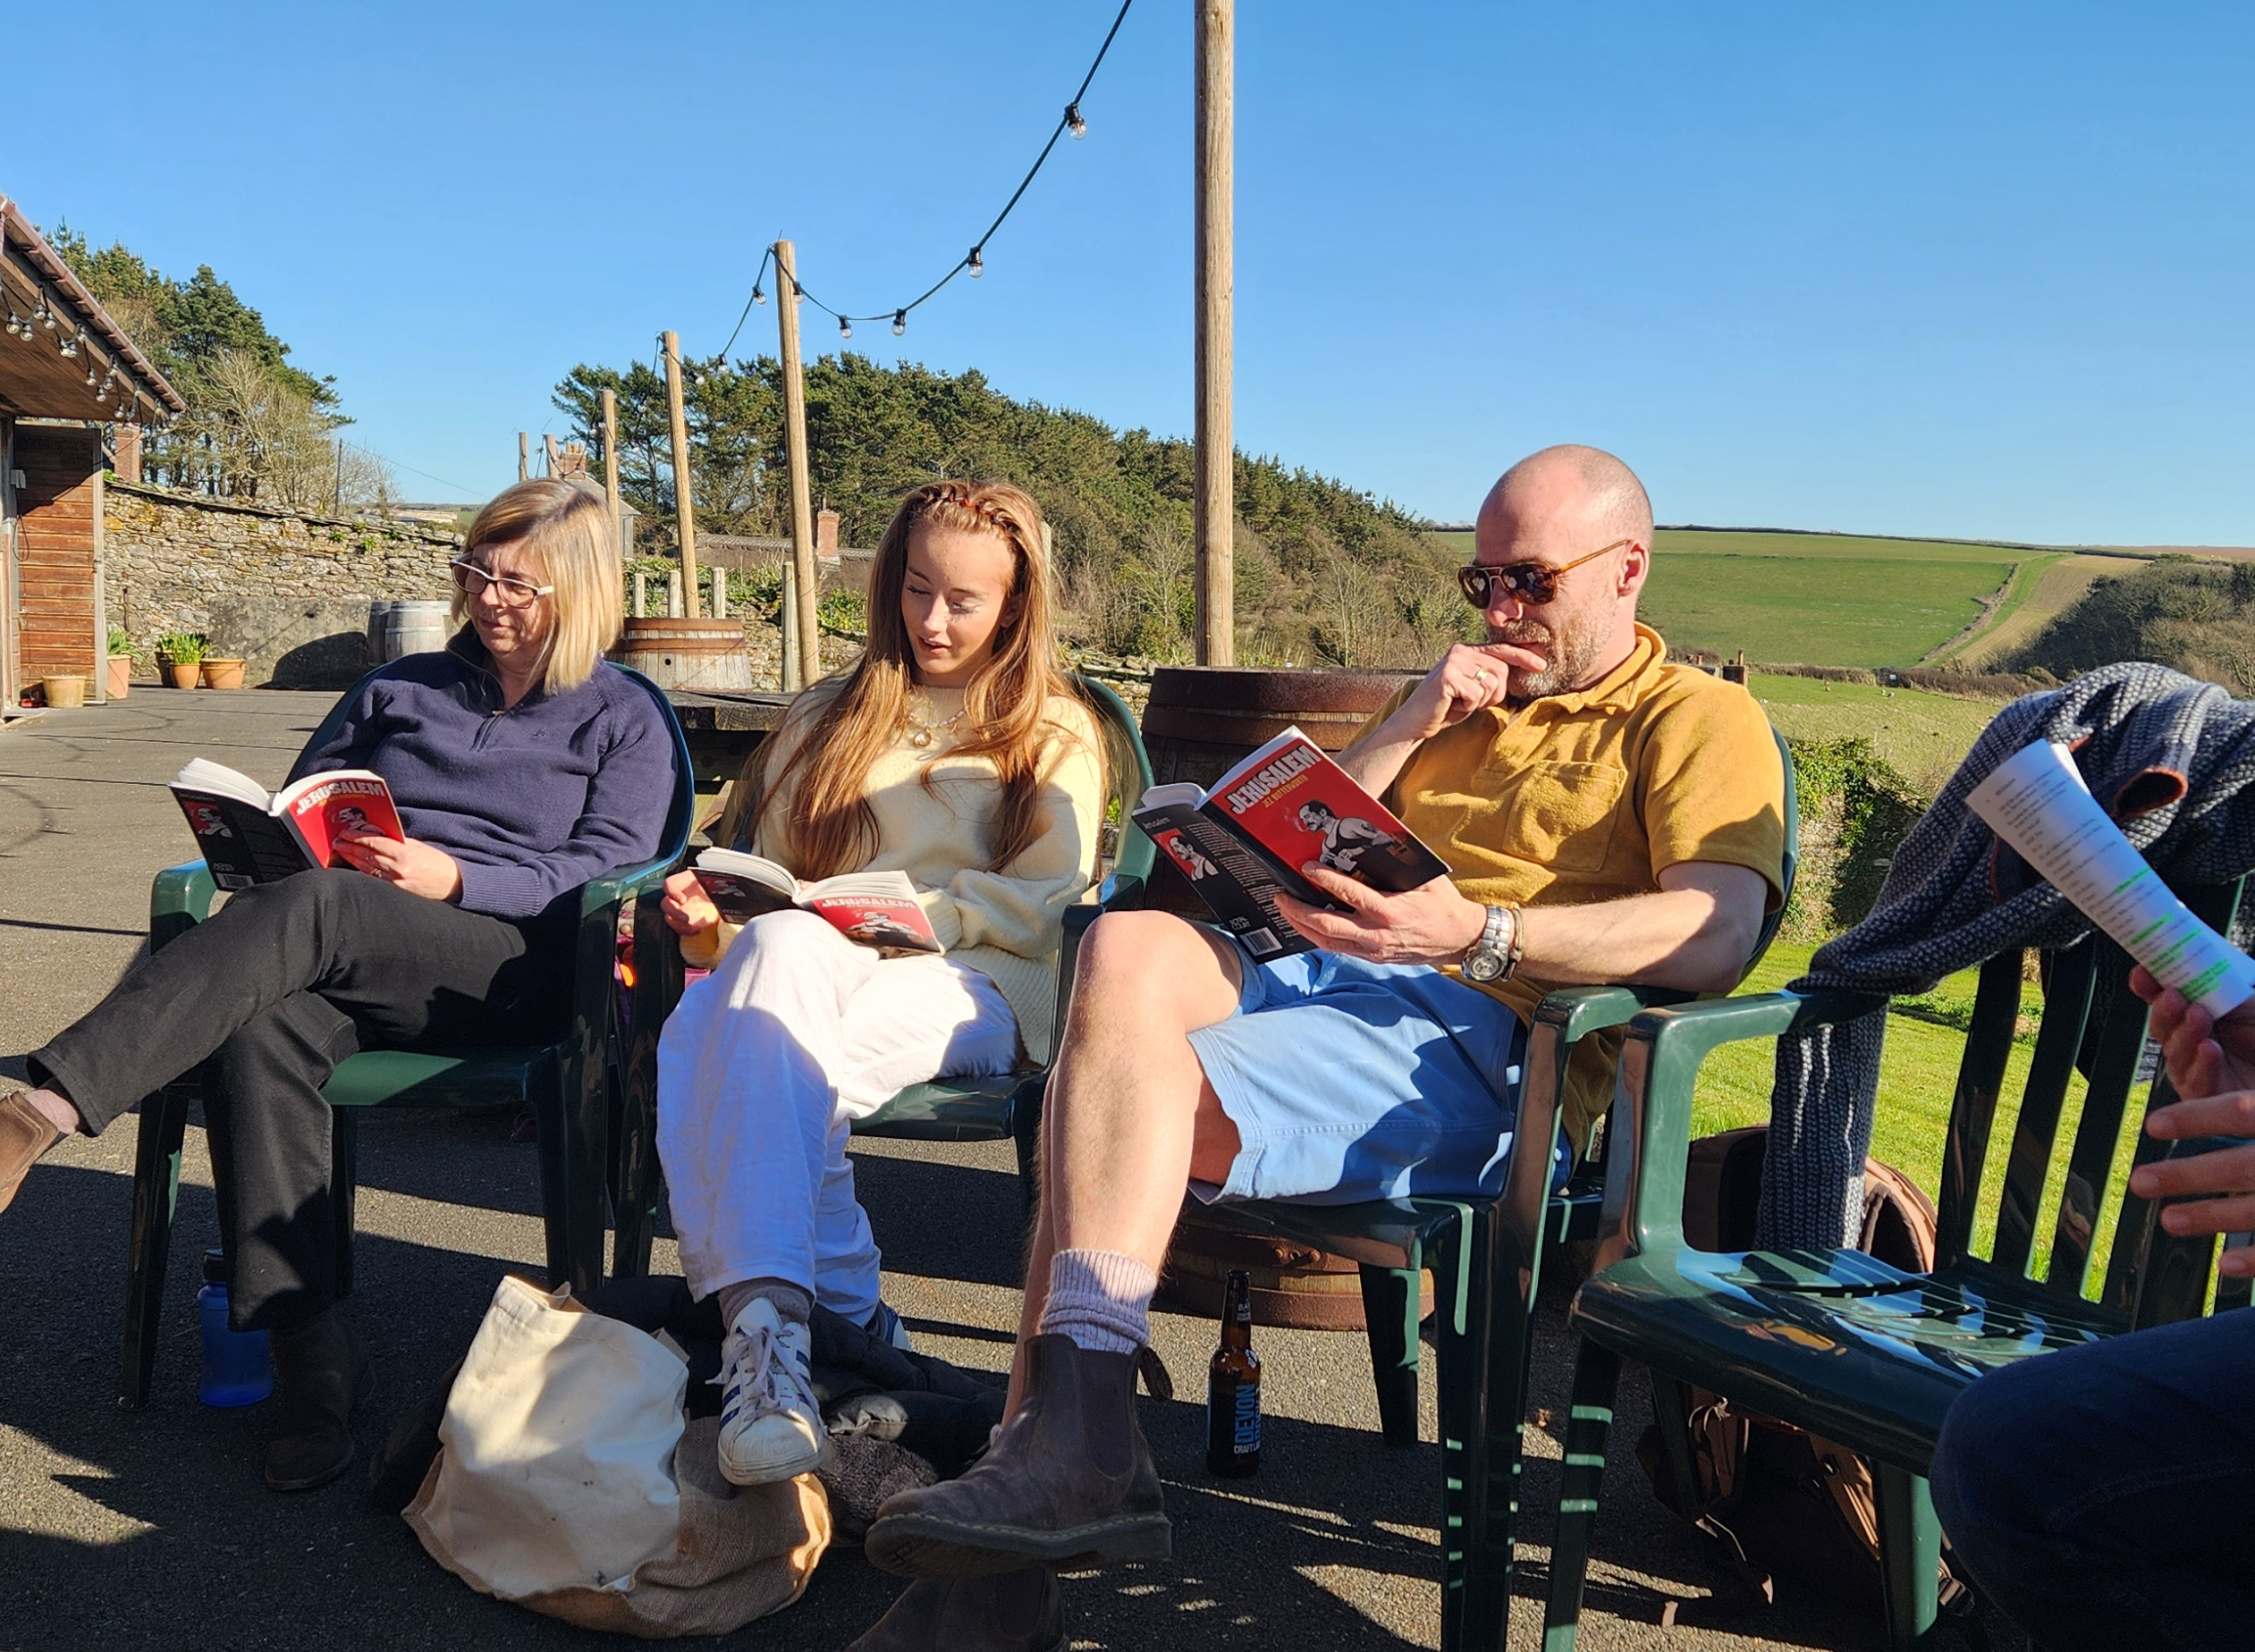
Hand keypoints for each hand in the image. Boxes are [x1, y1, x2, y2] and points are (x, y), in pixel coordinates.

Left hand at [332, 831, 462, 901]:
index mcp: (405, 853)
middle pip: (367, 856)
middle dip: (350, 847)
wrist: (452, 884)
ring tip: (342, 851)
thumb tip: (378, 834)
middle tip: (338, 841)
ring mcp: (396, 881)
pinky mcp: (395, 891)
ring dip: (352, 859)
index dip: (358, 837)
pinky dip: (362, 871)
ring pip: (367, 868)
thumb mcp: (420, 846)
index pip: (376, 843)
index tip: (347, 833)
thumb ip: (399, 841)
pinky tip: (354, 866)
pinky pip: (374, 878)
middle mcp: (398, 868)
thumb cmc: (438, 863)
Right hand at [661, 869, 719, 935]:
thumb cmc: (719, 886)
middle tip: (686, 918)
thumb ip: (712, 883)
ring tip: (692, 927)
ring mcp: (681, 909)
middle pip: (665, 904)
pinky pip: (680, 928)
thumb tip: (714, 888)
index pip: (669, 884)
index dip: (672, 892)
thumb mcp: (716, 880)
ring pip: (669, 918)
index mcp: (684, 881)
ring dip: (679, 925)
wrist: (727, 897)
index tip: (683, 899)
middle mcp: (679, 896)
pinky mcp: (687, 921)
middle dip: (674, 912)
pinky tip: (697, 930)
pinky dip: (687, 931)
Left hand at [1273, 866, 1486, 966]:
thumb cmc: (1442, 905)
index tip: (1306, 867)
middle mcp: (1376, 934)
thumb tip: (1374, 839)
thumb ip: (1398, 863)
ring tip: (1285, 910)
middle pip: (1326, 925)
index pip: (1348, 894)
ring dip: (1301, 926)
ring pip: (1326, 942)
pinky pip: (1336, 949)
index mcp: (1389, 910)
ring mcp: (1372, 950)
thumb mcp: (1425, 878)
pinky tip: (1305, 925)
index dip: (1324, 879)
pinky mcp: (1371, 958)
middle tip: (1280, 895)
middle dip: (1298, 910)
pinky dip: (1316, 937)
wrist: (1459, 940)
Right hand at [1380, 643, 1531, 743]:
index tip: (1541, 665)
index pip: (1501, 650)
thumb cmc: (1445, 707)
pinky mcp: (1448, 677)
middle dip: (1494, 694)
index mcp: (1467, 651)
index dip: (1523, 657)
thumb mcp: (1472, 689)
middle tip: (1472, 703)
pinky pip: (1476, 695)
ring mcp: (1454, 662)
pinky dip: (1468, 707)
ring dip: (1480, 702)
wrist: (1414, 721)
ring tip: (1460, 703)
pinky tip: (1452, 705)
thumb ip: (1489, 677)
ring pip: (1491, 684)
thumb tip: (1518, 673)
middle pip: (1501, 671)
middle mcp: (1461, 651)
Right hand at [2128, 967, 2254, 1099]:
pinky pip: (2196, 1082)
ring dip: (2183, 1033)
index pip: (2167, 997)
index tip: (2144, 972)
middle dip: (2163, 1010)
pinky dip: (2202, 1064)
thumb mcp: (2252, 1001)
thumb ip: (2224, 984)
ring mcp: (2198, 1069)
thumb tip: (2199, 955)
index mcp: (2203, 1013)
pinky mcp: (2208, 1097)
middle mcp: (2195, 1040)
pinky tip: (2210, 1049)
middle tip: (2172, 996)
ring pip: (2175, 1053)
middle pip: (2162, 1026)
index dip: (2151, 985)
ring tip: (2198, 1017)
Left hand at [2129, 1090, 2254, 1274]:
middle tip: (2139, 1181)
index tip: (2152, 1125)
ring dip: (2211, 1216)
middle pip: (2241, 1166)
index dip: (2196, 1118)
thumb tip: (2210, 1086)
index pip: (2241, 1110)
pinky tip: (2226, 1265)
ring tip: (2169, 1220)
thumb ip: (2249, 1108)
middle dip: (2188, 1175)